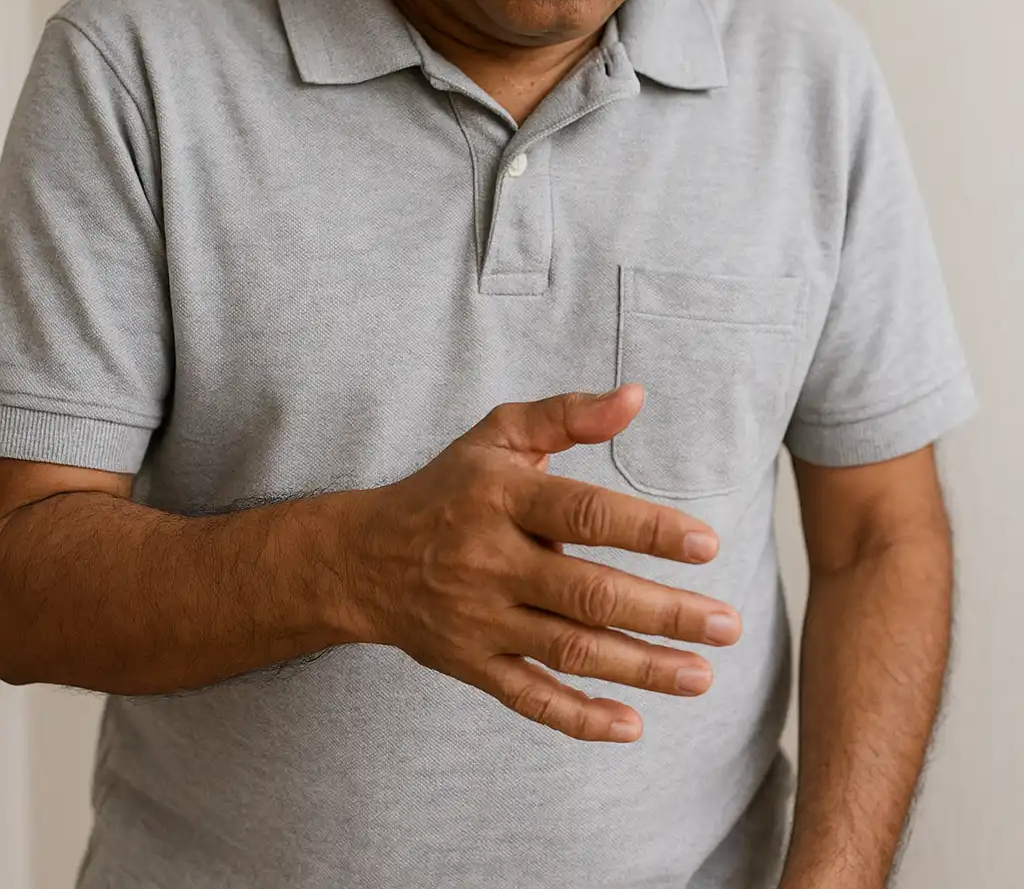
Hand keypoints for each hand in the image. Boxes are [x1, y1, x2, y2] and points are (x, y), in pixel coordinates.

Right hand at [344, 384, 741, 743]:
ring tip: (703, 675)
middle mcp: (490, 561)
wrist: (361, 557)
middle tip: (728, 624)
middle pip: (588, 593)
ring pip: (569, 650)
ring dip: (641, 668)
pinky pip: (530, 699)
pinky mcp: (472, 665)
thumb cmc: (448, 487)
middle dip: (664, 613)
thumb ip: (567, 415)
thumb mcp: (498, 435)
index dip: (648, 531)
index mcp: (501, 497)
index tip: (707, 546)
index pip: (585, 515)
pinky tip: (632, 725)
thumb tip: (635, 396)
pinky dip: (580, 717)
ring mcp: (480, 620)